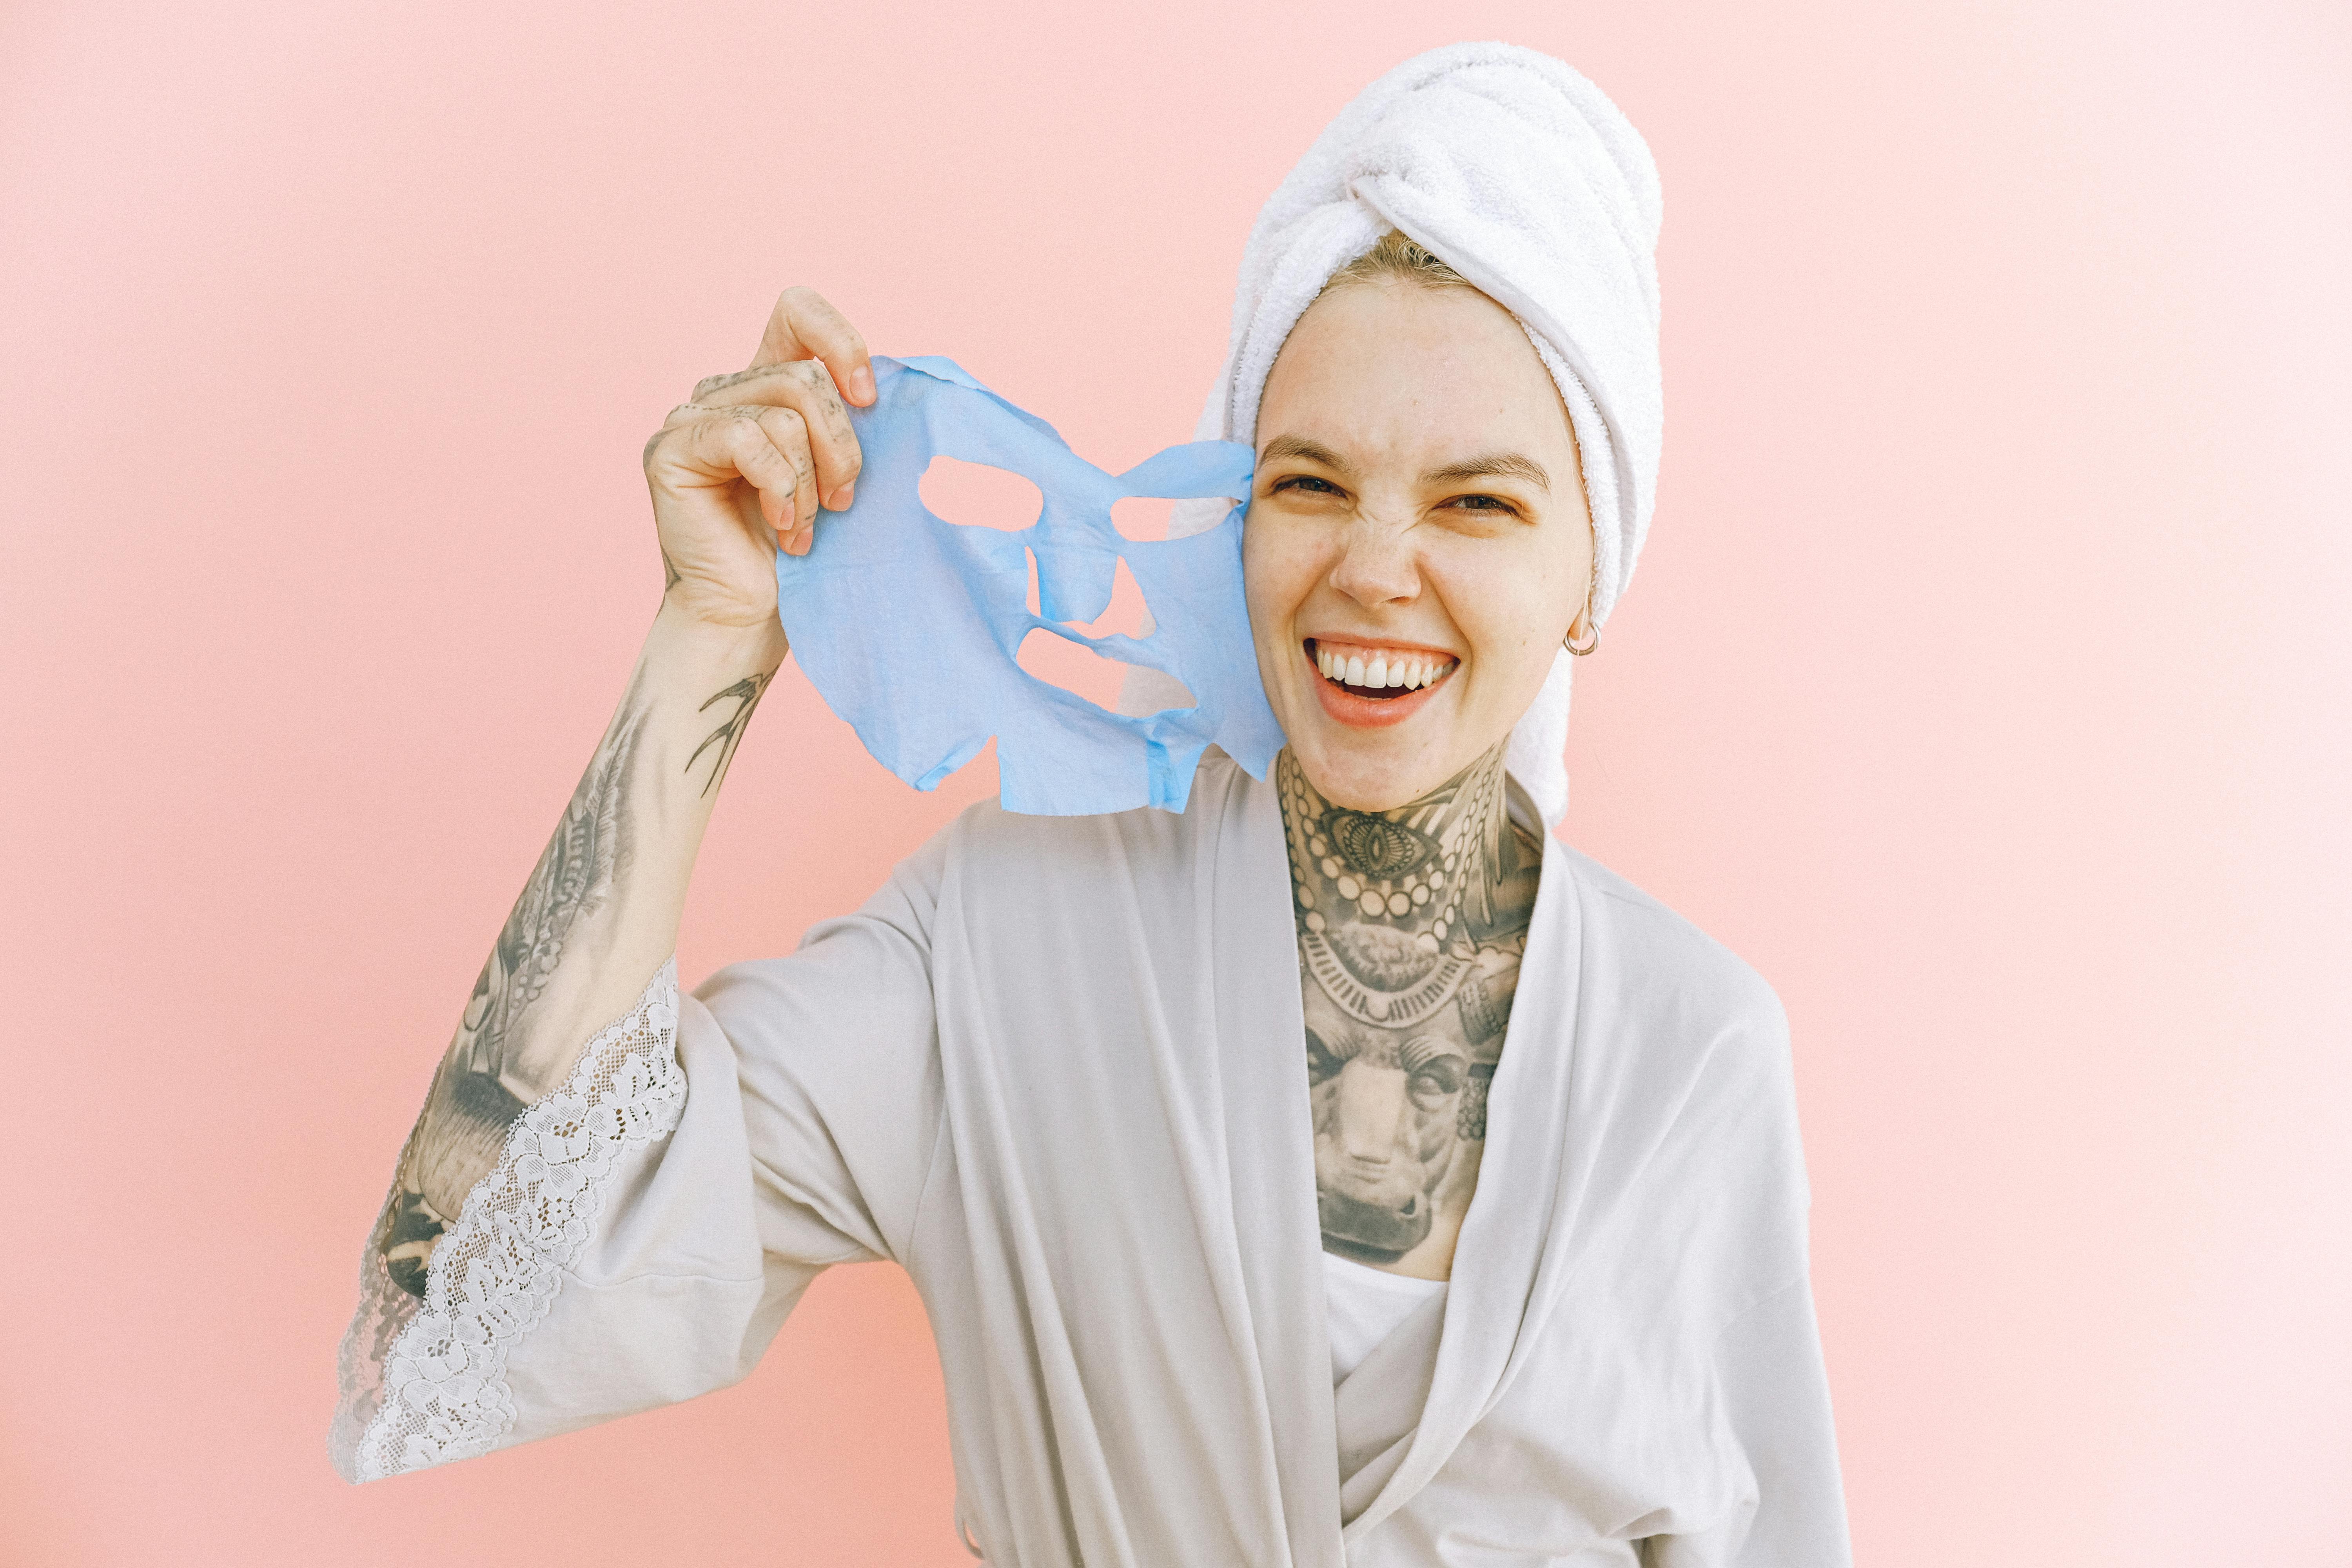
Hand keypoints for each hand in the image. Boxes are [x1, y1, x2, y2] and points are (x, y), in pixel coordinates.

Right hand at [642, 286, 875, 634]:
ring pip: (783, 413)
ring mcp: (691, 418)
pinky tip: (780, 527)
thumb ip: (851, 418)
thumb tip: (883, 384)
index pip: (797, 312)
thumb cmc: (803, 553)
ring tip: (803, 528)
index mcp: (766, 385)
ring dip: (810, 482)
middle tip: (841, 503)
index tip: (869, 400)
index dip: (840, 343)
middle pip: (805, 376)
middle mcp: (725, 392)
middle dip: (841, 445)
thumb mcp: (842, 471)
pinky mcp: (670, 450)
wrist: (753, 616)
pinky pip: (747, 439)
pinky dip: (779, 488)